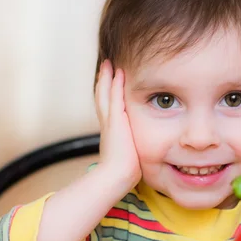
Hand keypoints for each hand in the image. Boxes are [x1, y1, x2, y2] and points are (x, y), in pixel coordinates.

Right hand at [95, 59, 141, 187]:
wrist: (117, 176)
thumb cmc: (125, 171)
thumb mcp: (128, 155)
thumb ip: (132, 148)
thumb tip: (138, 152)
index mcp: (110, 131)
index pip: (107, 108)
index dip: (107, 93)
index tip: (109, 81)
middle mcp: (107, 124)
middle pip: (102, 97)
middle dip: (104, 81)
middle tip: (106, 66)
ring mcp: (110, 122)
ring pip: (106, 94)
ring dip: (108, 78)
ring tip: (110, 64)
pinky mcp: (116, 122)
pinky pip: (116, 98)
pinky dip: (116, 85)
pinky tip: (120, 73)